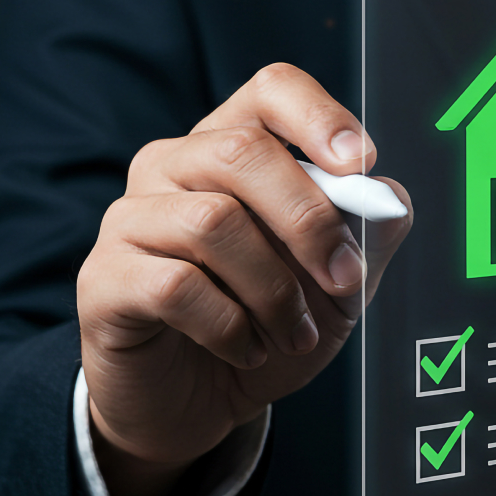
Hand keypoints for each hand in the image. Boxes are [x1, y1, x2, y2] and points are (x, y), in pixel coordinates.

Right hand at [77, 63, 411, 495]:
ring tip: (293, 333)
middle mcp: (173, 167)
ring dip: (273, 289)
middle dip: (309, 220)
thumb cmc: (264, 327)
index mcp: (232, 148)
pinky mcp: (105, 278)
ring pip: (212, 221)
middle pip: (243, 151)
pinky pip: (175, 285)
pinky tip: (246, 349)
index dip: (319, 116)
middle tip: (344, 279)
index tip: (360, 164)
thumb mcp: (335, 288)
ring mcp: (131, 219)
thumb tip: (390, 199)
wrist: (200, 405)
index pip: (270, 91)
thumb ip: (365, 238)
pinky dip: (230, 326)